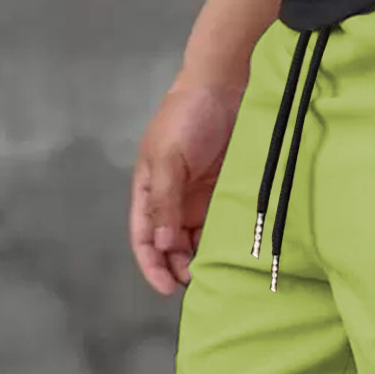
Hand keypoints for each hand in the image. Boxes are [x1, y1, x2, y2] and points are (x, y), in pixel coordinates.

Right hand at [128, 77, 245, 294]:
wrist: (224, 85)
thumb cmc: (187, 116)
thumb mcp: (168, 158)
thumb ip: (164, 201)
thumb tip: (161, 243)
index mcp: (148, 190)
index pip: (143, 237)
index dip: (150, 264)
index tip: (165, 288)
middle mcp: (172, 200)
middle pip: (169, 245)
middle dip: (177, 267)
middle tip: (196, 283)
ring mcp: (198, 198)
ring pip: (195, 240)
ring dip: (200, 259)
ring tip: (215, 275)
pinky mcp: (223, 194)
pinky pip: (220, 226)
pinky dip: (221, 243)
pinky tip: (231, 257)